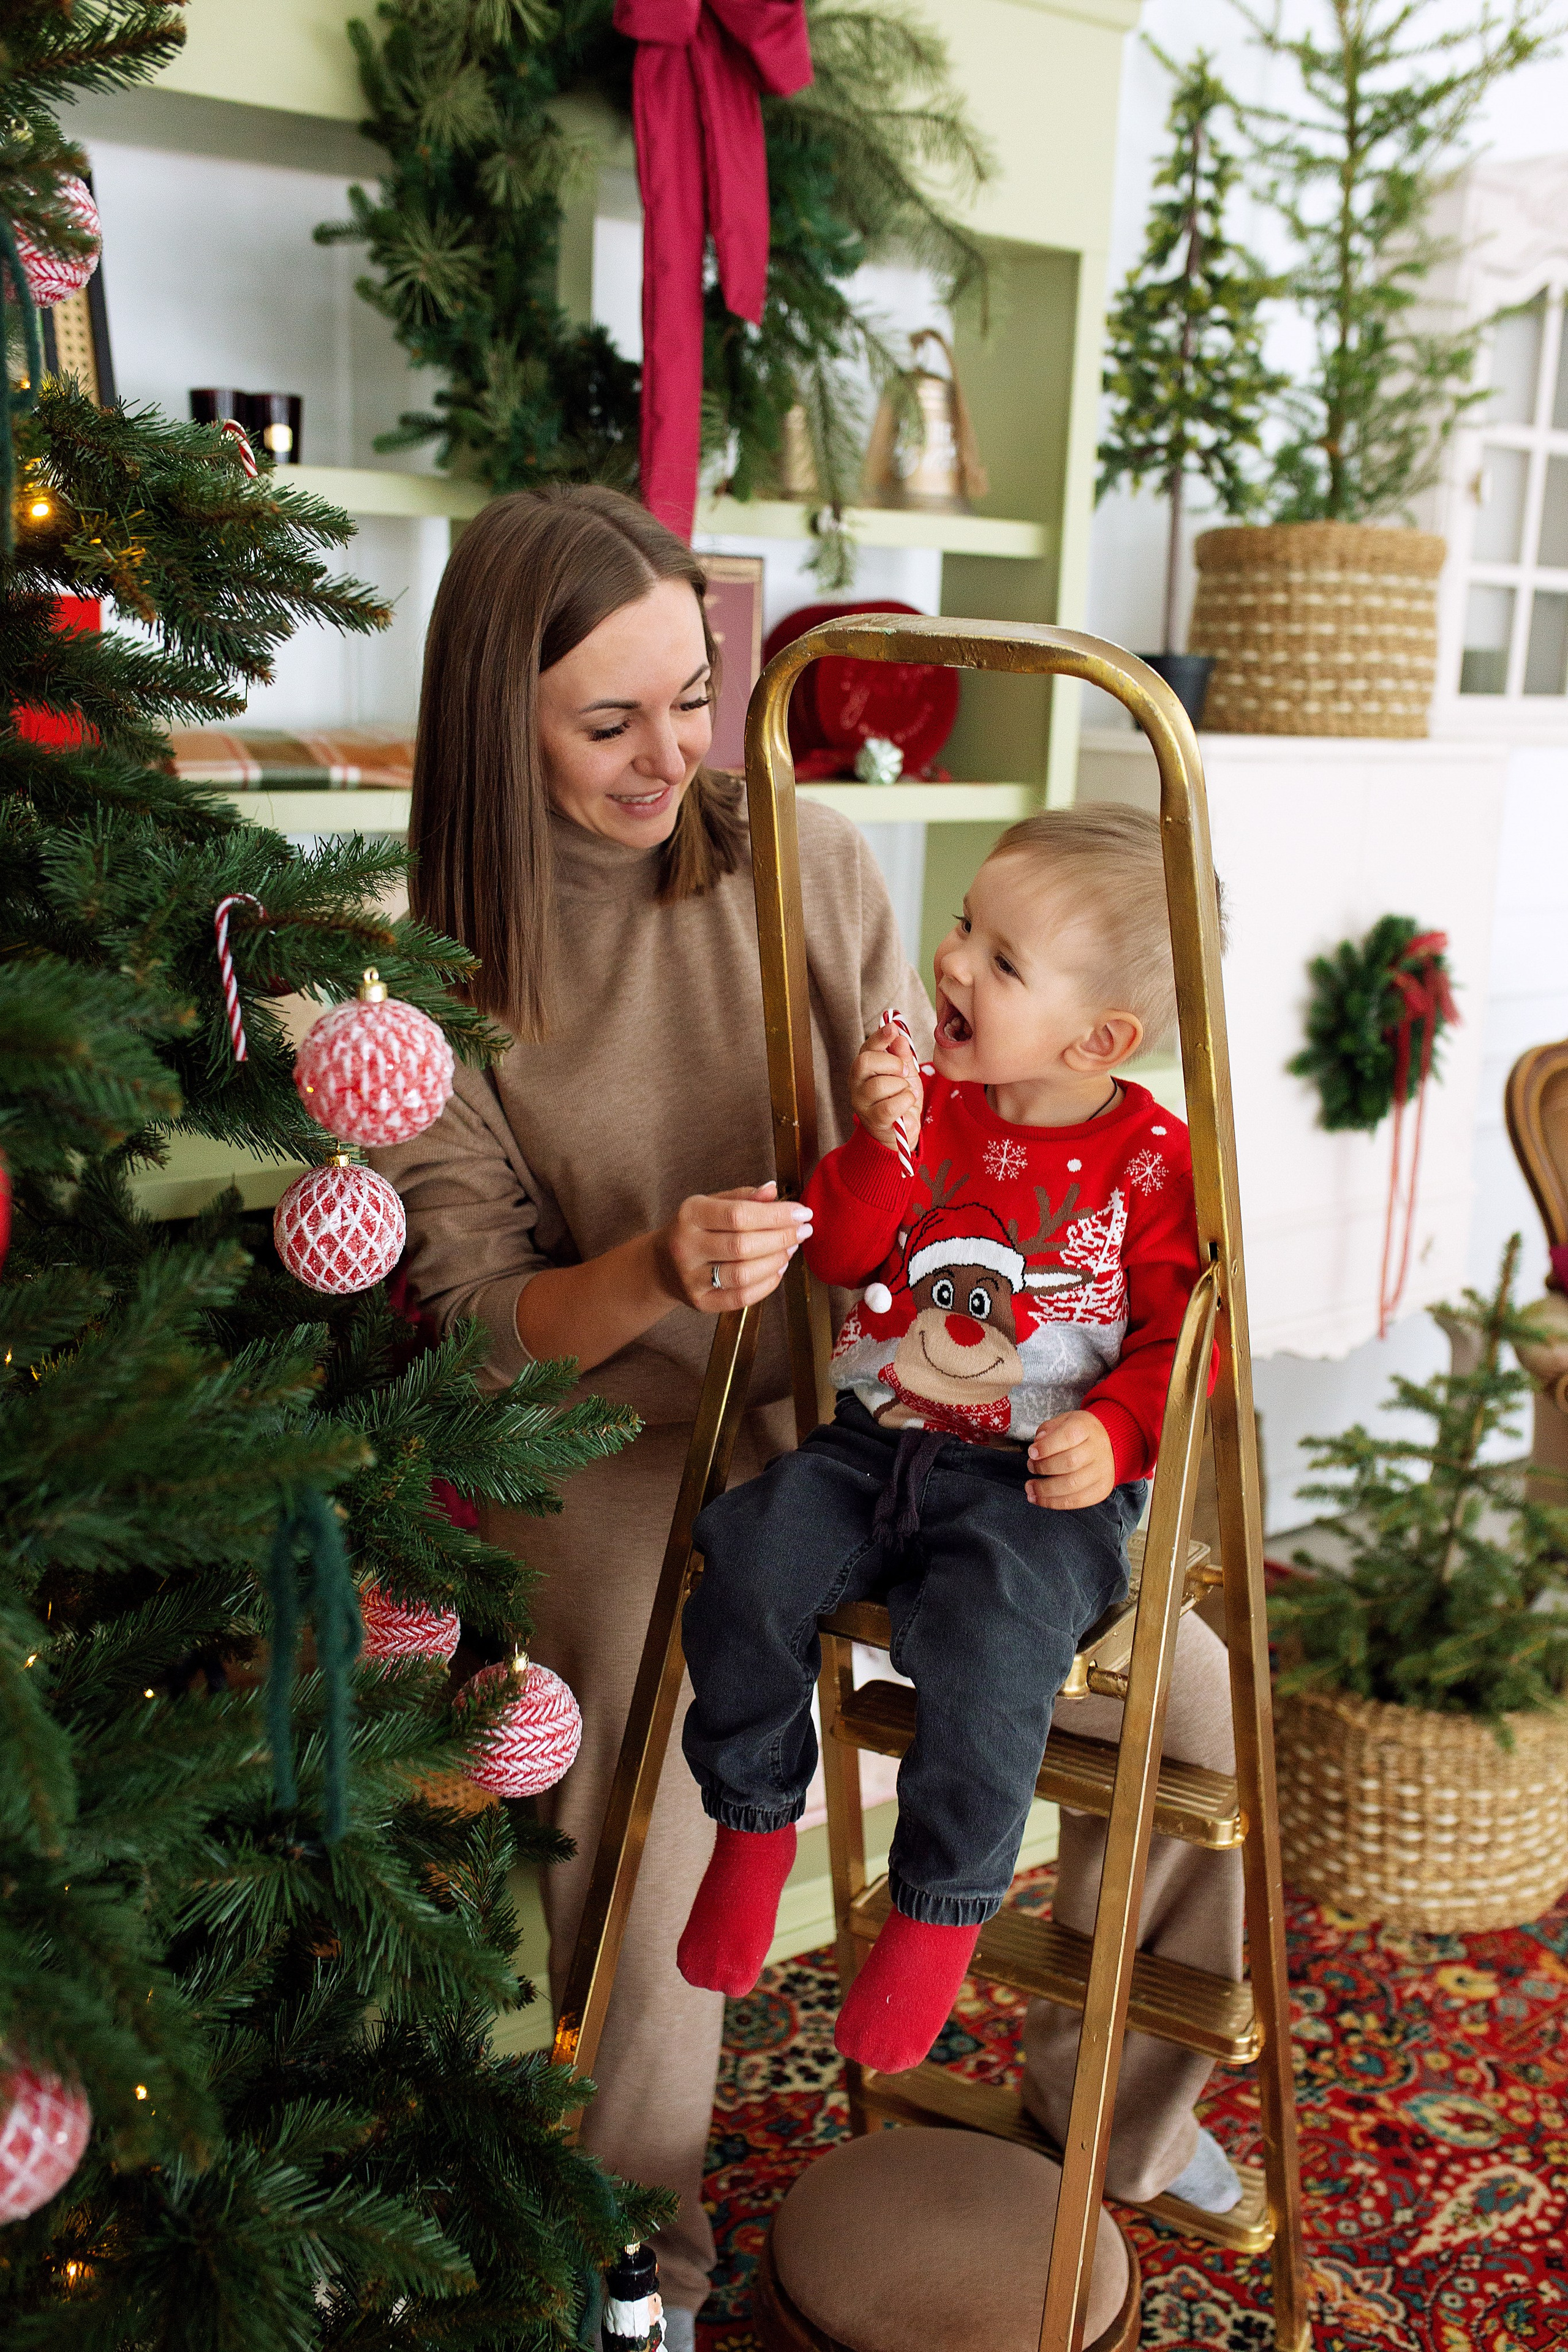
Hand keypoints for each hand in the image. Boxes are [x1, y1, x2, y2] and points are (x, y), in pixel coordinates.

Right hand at [656, 1182, 812, 1314]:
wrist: (661, 1264)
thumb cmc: (694, 1229)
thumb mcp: (711, 1204)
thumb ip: (743, 1197)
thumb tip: (773, 1191)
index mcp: (690, 1214)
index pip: (738, 1214)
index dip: (775, 1215)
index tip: (802, 1212)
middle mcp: (686, 1247)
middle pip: (742, 1245)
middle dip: (781, 1238)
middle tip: (803, 1231)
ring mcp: (691, 1278)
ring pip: (743, 1274)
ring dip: (775, 1261)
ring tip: (790, 1249)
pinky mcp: (700, 1302)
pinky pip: (740, 1298)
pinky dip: (766, 1285)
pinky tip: (778, 1270)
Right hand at [850, 1018, 921, 1157]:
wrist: (903, 1129)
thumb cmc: (900, 1097)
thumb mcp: (905, 1072)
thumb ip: (902, 1056)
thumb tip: (900, 1038)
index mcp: (864, 1067)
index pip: (867, 1047)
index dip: (879, 1037)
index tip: (893, 1028)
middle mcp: (857, 1082)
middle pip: (866, 1062)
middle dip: (892, 1064)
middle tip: (904, 1072)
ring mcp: (861, 1102)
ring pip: (879, 1085)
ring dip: (901, 1086)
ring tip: (906, 1092)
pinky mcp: (873, 1120)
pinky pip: (890, 1106)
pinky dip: (905, 1101)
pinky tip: (907, 1102)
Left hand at [1027, 1411, 1115, 1509]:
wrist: (1106, 1444)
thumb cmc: (1078, 1434)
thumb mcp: (1062, 1421)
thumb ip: (1048, 1430)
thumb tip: (1038, 1443)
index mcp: (1087, 1428)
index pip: (1068, 1436)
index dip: (1047, 1447)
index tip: (1032, 1452)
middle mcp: (1098, 1449)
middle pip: (1070, 1462)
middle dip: (1044, 1468)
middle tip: (1031, 1467)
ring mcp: (1102, 1471)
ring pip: (1072, 1485)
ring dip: (1045, 1490)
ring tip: (1031, 1488)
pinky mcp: (1101, 1489)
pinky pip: (1077, 1501)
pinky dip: (1054, 1502)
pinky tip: (1040, 1499)